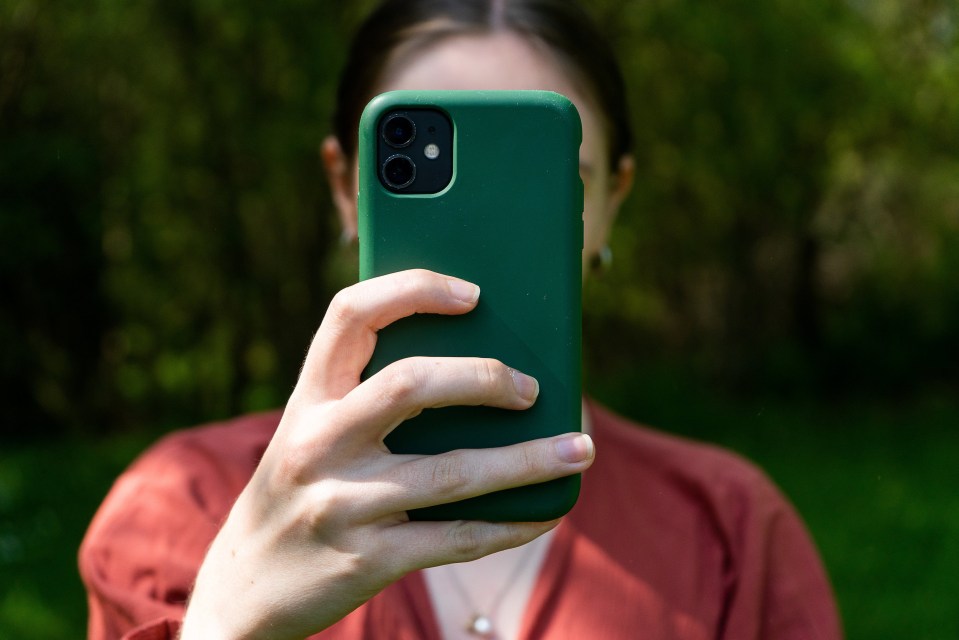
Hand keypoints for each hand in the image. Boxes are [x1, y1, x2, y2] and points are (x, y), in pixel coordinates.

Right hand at [180, 269, 594, 639]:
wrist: (242, 594)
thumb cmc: (296, 495)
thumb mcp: (310, 436)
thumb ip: (366, 401)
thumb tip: (478, 376)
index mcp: (306, 399)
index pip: (350, 315)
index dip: (414, 289)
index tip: (474, 293)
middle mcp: (317, 443)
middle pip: (410, 384)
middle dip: (484, 378)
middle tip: (531, 389)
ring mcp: (342, 504)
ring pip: (452, 471)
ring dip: (527, 460)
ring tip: (580, 449)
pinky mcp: (368, 560)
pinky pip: (456, 538)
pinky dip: (511, 524)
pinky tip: (547, 512)